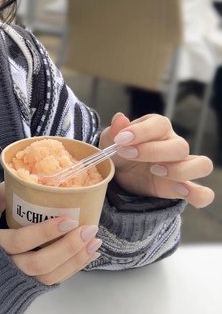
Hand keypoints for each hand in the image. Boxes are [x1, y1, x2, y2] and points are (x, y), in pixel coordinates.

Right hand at [0, 183, 100, 284]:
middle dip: (68, 247)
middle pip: (40, 263)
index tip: (68, 219)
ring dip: (76, 259)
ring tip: (95, 242)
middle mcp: (6, 266)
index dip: (45, 232)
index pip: (21, 241)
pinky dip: (73, 268)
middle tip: (89, 230)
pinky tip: (88, 255)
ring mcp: (18, 280)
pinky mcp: (28, 288)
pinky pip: (53, 282)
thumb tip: (11, 182)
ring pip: (49, 276)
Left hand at [99, 112, 214, 207]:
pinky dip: (197, 194)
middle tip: (129, 154)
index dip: (141, 131)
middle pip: (180, 145)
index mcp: (157, 128)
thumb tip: (120, 118)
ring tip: (156, 172)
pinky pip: (203, 193)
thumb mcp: (110, 141)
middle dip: (153, 151)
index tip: (121, 139)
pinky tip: (179, 192)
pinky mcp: (183, 188)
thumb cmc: (120, 152)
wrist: (121, 175)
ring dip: (181, 170)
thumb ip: (115, 130)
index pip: (160, 124)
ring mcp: (182, 166)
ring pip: (202, 165)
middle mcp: (174, 144)